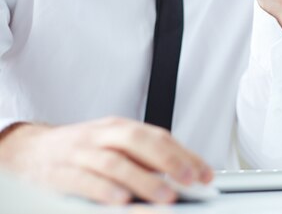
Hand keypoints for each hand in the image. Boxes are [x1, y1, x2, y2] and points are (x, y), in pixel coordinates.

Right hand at [0, 118, 212, 204]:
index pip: (159, 136)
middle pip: (138, 141)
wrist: (29, 151)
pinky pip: (84, 181)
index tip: (206, 174)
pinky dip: (104, 190)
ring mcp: (80, 153)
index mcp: (119, 128)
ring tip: (165, 196)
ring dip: (143, 180)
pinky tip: (121, 201)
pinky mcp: (60, 174)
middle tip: (190, 180)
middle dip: (168, 160)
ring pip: (114, 162)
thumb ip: (143, 157)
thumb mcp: (113, 145)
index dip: (185, 154)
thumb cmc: (81, 151)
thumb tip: (182, 173)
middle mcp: (101, 136)